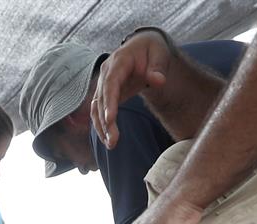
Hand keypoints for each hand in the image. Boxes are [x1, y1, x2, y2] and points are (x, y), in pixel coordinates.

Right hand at [92, 30, 172, 150]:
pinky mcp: (105, 93)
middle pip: (101, 99)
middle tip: (112, 142)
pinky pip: (99, 110)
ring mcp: (104, 83)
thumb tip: (158, 80)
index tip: (110, 119)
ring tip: (111, 144)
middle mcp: (106, 72)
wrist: (142, 46)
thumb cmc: (151, 49)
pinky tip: (108, 138)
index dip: (109, 102)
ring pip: (97, 107)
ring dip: (101, 127)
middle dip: (105, 122)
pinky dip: (101, 124)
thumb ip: (158, 67)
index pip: (111, 83)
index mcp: (119, 61)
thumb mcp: (159, 53)